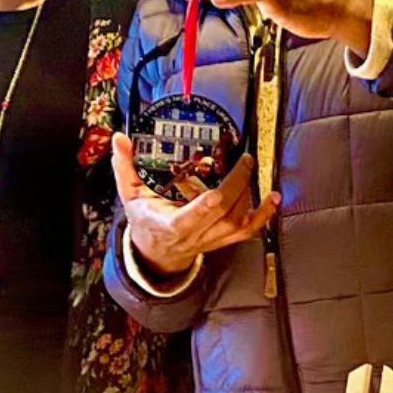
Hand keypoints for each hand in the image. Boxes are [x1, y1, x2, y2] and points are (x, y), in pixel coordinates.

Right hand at [111, 133, 278, 276]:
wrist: (155, 253)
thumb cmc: (145, 221)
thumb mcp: (129, 194)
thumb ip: (125, 167)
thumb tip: (120, 139)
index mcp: (171, 224)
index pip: (200, 210)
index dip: (217, 191)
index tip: (221, 165)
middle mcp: (195, 234)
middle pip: (225, 212)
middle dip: (238, 183)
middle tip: (243, 158)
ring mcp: (211, 240)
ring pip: (238, 222)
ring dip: (251, 196)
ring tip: (251, 168)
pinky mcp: (222, 241)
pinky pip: (247, 232)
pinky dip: (263, 216)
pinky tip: (272, 199)